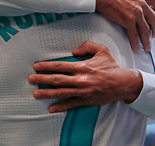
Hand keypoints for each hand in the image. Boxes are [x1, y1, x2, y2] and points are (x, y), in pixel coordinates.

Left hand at [28, 41, 142, 112]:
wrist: (123, 83)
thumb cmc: (112, 66)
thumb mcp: (101, 50)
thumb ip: (87, 46)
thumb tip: (74, 50)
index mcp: (82, 67)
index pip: (60, 65)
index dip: (46, 66)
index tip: (37, 66)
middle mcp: (80, 80)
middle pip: (57, 79)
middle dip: (42, 79)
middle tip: (31, 79)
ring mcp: (83, 91)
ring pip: (61, 92)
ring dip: (47, 93)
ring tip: (35, 93)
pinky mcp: (86, 100)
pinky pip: (71, 104)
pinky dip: (60, 106)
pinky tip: (51, 108)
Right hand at [96, 0, 154, 51]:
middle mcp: (141, 4)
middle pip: (154, 19)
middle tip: (154, 35)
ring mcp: (136, 13)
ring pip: (145, 30)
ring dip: (146, 40)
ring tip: (147, 47)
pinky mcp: (128, 21)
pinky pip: (134, 34)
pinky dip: (135, 43)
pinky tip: (136, 48)